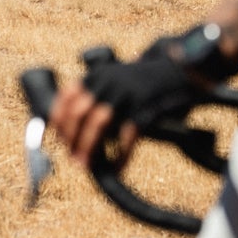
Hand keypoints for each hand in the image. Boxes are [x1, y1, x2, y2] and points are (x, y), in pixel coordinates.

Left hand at [47, 39, 204, 166]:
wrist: (180, 70)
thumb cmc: (145, 82)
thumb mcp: (117, 79)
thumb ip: (97, 96)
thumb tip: (75, 130)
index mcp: (98, 74)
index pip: (67, 96)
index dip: (58, 120)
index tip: (57, 138)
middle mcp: (109, 81)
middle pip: (79, 111)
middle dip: (71, 137)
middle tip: (71, 157)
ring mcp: (128, 92)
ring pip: (99, 122)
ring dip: (88, 146)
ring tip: (85, 164)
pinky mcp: (146, 105)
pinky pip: (128, 134)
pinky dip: (120, 154)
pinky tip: (116, 167)